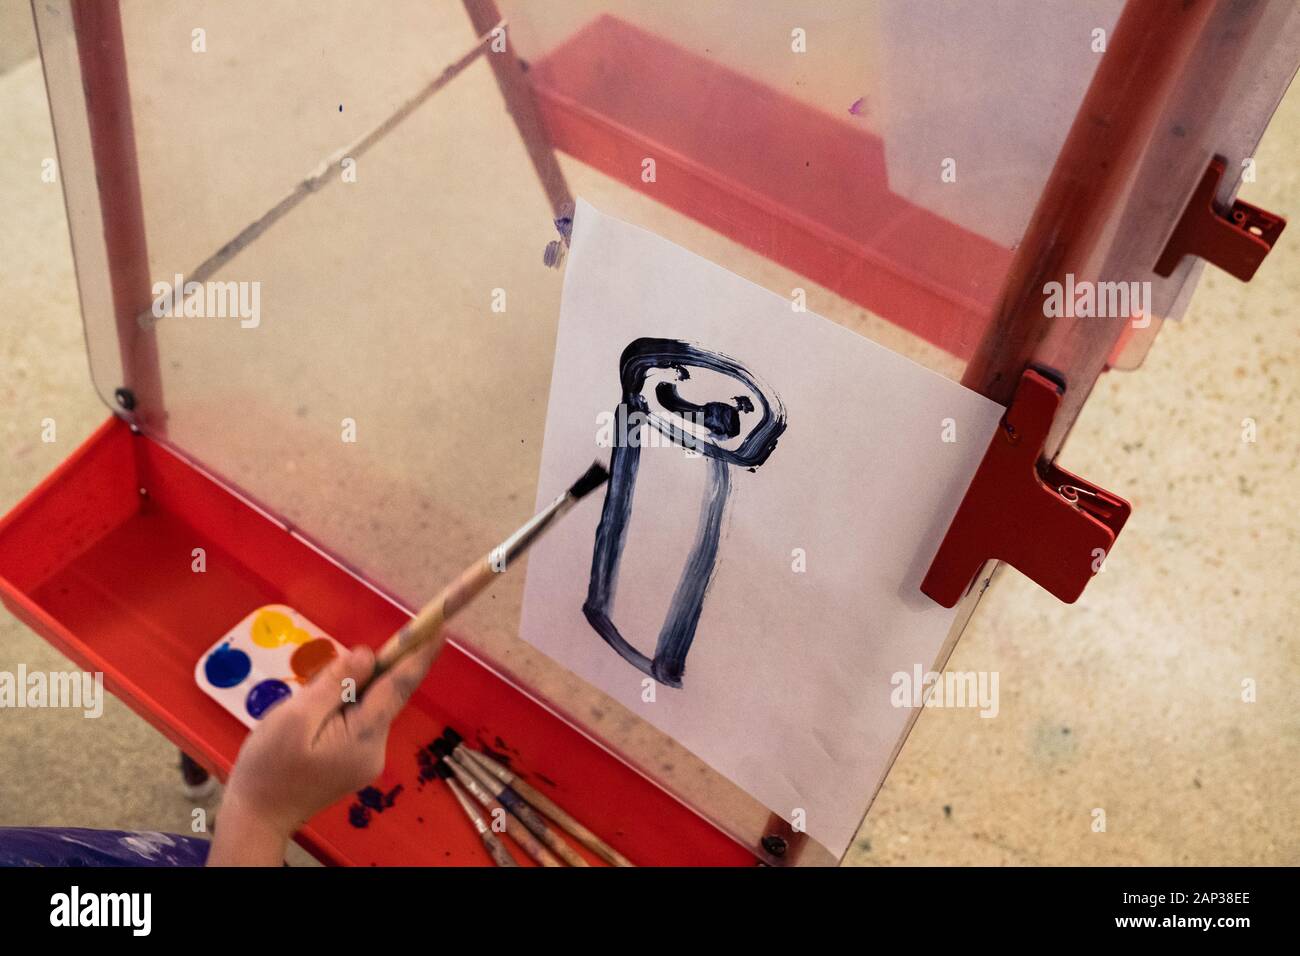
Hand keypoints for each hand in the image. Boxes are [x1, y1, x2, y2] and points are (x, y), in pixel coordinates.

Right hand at [207, 640, 438, 865]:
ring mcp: (367, 758)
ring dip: (345, 695)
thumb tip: (367, 656)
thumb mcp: (295, 718)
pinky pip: (356, 722)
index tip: (441, 629)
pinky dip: (341, 711)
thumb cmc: (269, 767)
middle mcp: (376, 748)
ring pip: (366, 708)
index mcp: (364, 735)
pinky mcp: (355, 762)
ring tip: (303, 710)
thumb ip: (334, 684)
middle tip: (329, 675)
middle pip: (381, 695)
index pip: (399, 686)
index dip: (419, 656)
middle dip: (363, 675)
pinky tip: (310, 722)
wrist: (257, 819)